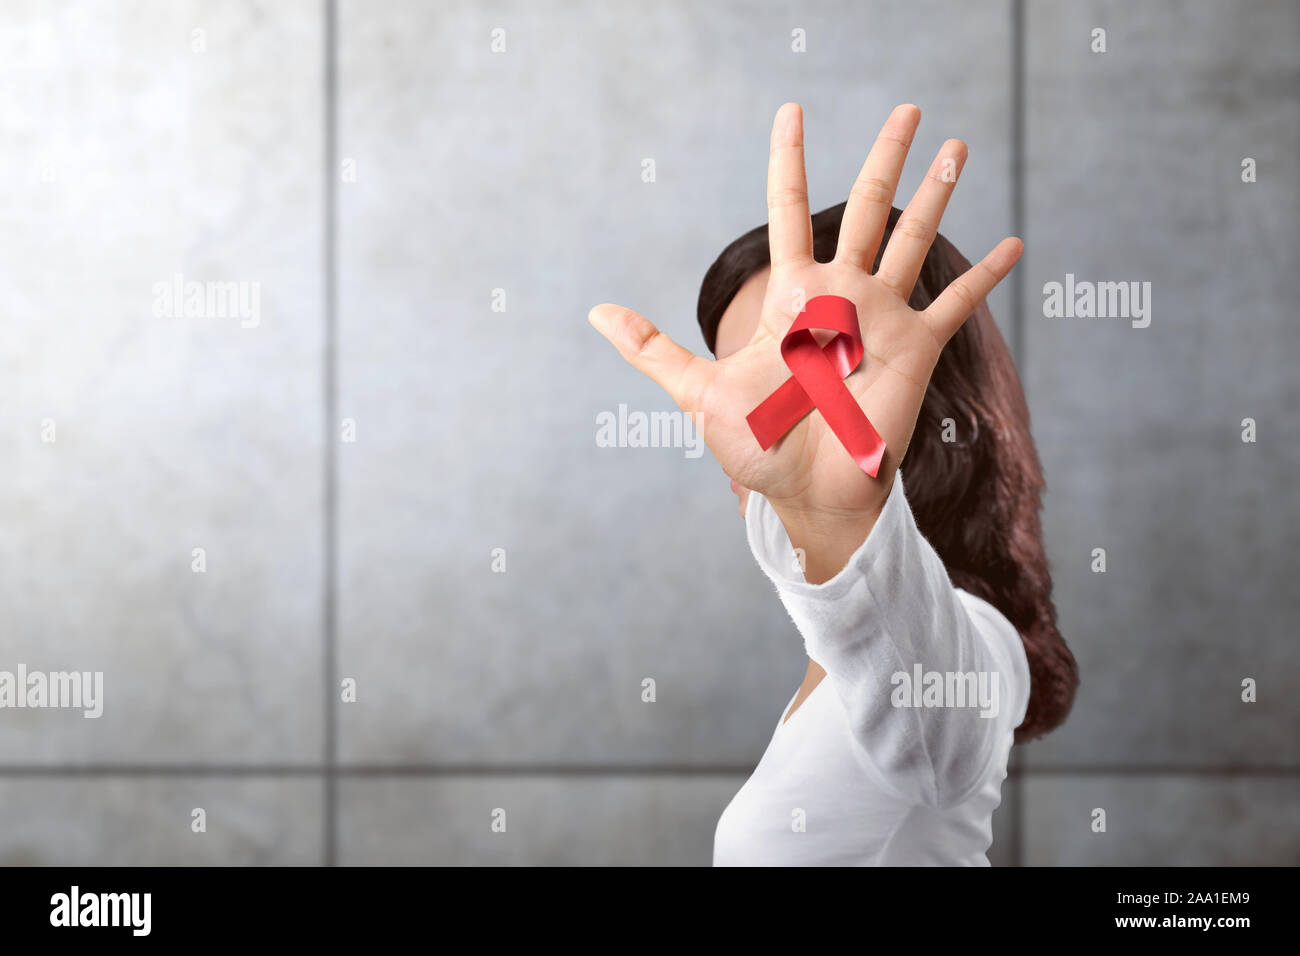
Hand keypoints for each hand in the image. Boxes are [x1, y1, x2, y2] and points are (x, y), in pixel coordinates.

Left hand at [589, 103, 1021, 578]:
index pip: (789, 208)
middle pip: (866, 207)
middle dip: (886, 157)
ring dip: (937, 193)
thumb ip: (653, 349)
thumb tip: (593, 313)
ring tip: (958, 145)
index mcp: (792, 296)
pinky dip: (984, 275)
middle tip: (906, 109)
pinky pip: (956, 303)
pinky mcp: (917, 349)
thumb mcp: (698, 392)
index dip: (790, 158)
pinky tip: (1014, 245)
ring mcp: (883, 318)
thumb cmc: (757, 446)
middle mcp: (841, 296)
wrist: (807, 494)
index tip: (792, 109)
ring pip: (914, 238)